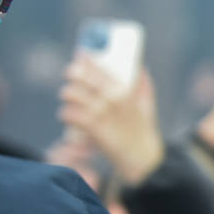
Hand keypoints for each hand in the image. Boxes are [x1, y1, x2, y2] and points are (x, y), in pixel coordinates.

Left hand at [57, 56, 163, 184]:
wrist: (141, 157)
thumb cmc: (142, 130)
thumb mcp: (146, 105)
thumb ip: (143, 85)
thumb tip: (140, 67)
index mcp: (123, 89)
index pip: (96, 66)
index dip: (83, 58)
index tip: (79, 56)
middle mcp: (111, 98)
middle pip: (77, 75)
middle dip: (71, 75)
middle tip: (72, 81)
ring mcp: (100, 112)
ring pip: (69, 93)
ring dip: (67, 98)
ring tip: (71, 102)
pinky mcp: (91, 127)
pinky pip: (68, 113)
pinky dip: (66, 115)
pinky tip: (71, 118)